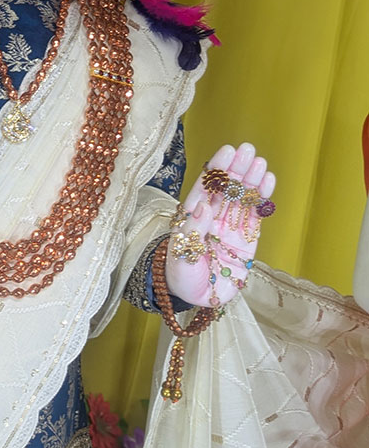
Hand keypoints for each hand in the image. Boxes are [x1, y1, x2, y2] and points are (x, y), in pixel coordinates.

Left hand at [165, 142, 275, 307]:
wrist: (196, 298)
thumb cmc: (181, 274)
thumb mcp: (180, 254)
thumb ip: (193, 229)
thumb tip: (204, 205)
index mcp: (193, 215)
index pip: (205, 187)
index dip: (216, 169)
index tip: (226, 151)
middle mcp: (213, 216)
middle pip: (225, 188)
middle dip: (236, 169)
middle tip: (247, 150)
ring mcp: (230, 226)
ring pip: (241, 198)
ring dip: (250, 180)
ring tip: (259, 162)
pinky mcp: (247, 239)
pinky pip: (254, 215)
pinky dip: (261, 198)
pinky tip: (268, 180)